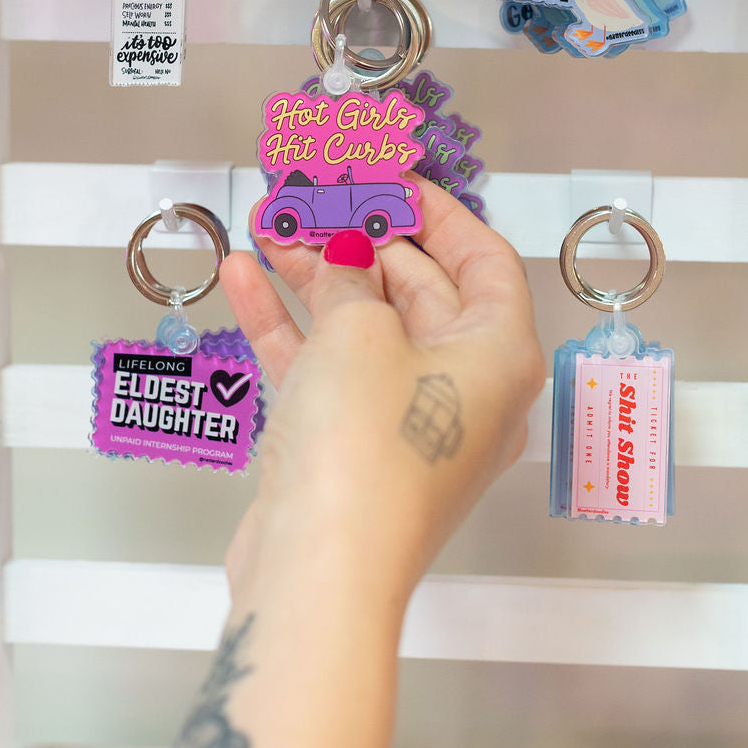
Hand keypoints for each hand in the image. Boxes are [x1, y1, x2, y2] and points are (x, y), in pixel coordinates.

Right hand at [219, 177, 544, 610]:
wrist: (320, 568)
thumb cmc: (366, 452)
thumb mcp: (359, 331)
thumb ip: (352, 276)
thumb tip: (348, 255)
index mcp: (500, 355)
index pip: (482, 259)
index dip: (435, 212)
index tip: (390, 179)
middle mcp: (467, 391)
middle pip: (420, 292)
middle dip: (360, 241)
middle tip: (314, 199)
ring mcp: (409, 424)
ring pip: (365, 330)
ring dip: (315, 277)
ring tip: (269, 228)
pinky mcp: (355, 451)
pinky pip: (328, 371)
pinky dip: (290, 326)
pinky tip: (246, 279)